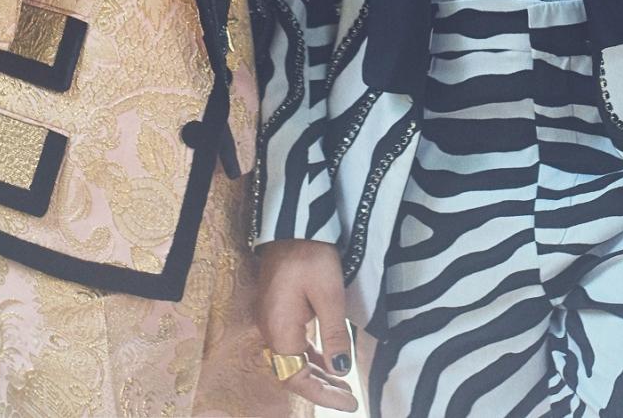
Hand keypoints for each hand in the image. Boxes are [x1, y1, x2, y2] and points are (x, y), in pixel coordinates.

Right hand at [257, 239, 357, 410]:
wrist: (294, 223)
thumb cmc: (312, 255)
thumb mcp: (330, 295)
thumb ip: (334, 335)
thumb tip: (340, 371)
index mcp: (280, 330)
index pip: (297, 378)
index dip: (323, 395)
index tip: (350, 403)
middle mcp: (271, 329)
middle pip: (293, 372)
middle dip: (322, 388)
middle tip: (350, 399)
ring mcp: (273, 320)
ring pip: (293, 360)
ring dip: (317, 374)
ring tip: (343, 386)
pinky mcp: (279, 310)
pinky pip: (293, 344)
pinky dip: (312, 357)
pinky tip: (329, 360)